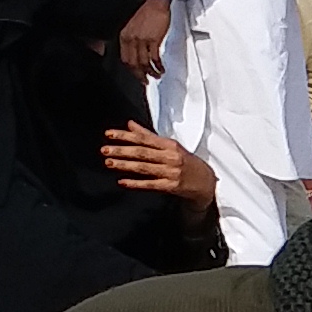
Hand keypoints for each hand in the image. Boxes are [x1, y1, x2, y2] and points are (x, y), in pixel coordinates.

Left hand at [99, 121, 214, 205]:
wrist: (206, 182)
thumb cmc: (186, 162)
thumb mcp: (170, 146)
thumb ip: (148, 135)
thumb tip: (130, 124)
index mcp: (169, 145)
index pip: (143, 138)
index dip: (125, 136)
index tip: (109, 134)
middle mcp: (170, 157)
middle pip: (142, 152)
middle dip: (121, 150)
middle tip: (104, 150)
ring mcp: (171, 172)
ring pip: (144, 167)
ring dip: (125, 165)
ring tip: (109, 163)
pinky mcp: (171, 186)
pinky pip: (150, 184)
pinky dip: (136, 183)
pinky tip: (123, 181)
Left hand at [118, 0, 171, 75]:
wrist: (156, 3)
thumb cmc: (147, 13)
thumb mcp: (134, 27)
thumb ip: (133, 40)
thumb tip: (137, 54)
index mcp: (124, 36)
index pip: (125, 59)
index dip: (131, 70)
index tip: (138, 75)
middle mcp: (131, 39)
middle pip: (133, 63)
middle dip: (140, 75)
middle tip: (146, 80)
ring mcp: (141, 40)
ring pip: (143, 62)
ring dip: (151, 72)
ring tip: (157, 75)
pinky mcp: (153, 39)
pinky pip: (154, 58)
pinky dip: (158, 66)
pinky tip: (161, 68)